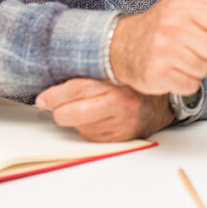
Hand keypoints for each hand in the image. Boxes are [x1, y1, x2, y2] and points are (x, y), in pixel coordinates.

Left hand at [35, 78, 173, 140]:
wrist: (164, 100)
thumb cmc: (135, 82)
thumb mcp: (115, 69)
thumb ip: (90, 71)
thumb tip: (56, 80)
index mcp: (116, 82)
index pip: (76, 90)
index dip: (54, 96)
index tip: (42, 99)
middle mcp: (119, 105)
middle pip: (72, 114)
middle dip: (59, 111)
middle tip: (57, 106)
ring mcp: (120, 124)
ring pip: (79, 128)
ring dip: (77, 120)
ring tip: (90, 107)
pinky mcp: (121, 138)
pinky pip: (92, 137)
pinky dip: (89, 129)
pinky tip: (99, 118)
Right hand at [110, 0, 206, 96]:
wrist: (124, 45)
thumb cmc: (161, 23)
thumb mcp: (186, 1)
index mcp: (181, 6)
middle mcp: (171, 27)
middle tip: (195, 45)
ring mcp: (163, 52)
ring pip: (206, 68)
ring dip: (198, 66)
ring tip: (182, 57)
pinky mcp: (158, 74)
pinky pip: (192, 85)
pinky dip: (187, 81)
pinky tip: (174, 70)